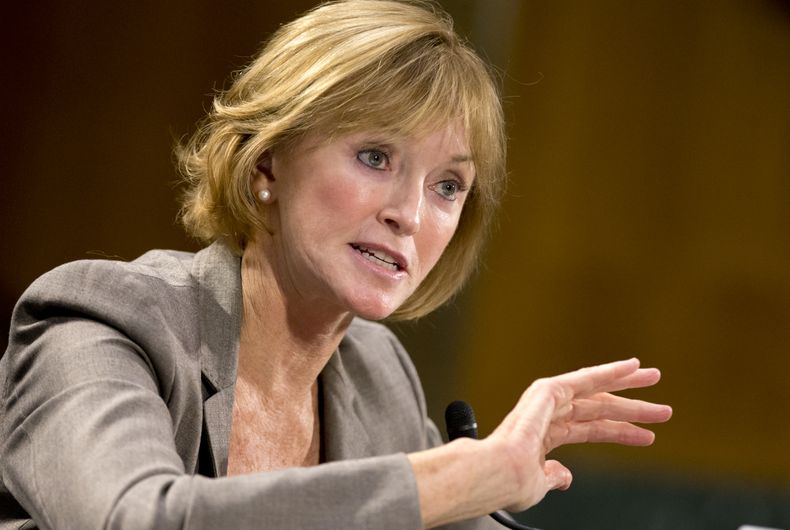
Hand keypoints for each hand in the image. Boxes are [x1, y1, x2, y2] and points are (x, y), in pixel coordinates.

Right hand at [485, 358, 671, 511]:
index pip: (591, 429)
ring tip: (654, 378)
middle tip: (658, 405)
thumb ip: (554, 475)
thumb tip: (564, 475)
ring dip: (627, 385)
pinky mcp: (548, 391)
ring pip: (596, 390)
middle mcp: (549, 414)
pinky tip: (630, 367)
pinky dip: (609, 371)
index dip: (620, 431)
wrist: (497, 474)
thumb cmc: (509, 483)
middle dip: (630, 404)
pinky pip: (585, 378)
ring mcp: (548, 401)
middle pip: (599, 406)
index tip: (645, 435)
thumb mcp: (539, 483)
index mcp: (545, 435)